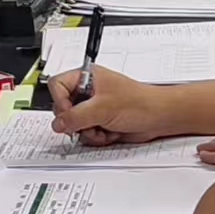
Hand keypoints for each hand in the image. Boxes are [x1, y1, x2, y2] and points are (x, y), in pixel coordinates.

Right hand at [47, 67, 167, 146]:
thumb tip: (58, 123)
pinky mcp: (99, 122)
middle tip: (87, 122)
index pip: (57, 85)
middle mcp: (88, 91)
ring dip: (88, 131)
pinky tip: (109, 132)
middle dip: (76, 121)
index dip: (60, 101)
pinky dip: (96, 137)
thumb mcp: (102, 108)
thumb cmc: (139, 103)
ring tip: (104, 127)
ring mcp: (93, 108)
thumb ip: (76, 116)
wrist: (158, 118)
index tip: (69, 113)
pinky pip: (85, 133)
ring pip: (73, 124)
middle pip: (62, 108)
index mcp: (87, 77)